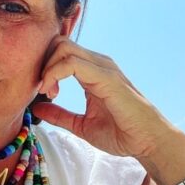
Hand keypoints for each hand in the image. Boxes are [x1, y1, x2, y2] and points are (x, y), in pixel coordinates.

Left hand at [32, 36, 179, 159]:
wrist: (147, 142)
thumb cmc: (120, 133)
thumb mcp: (81, 125)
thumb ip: (59, 115)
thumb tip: (37, 108)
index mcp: (92, 71)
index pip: (61, 51)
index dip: (45, 66)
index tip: (43, 91)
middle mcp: (97, 64)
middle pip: (59, 43)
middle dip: (43, 63)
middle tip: (43, 90)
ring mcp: (103, 68)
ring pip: (63, 47)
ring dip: (47, 68)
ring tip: (48, 92)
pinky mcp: (106, 77)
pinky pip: (72, 63)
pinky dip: (55, 74)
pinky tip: (53, 92)